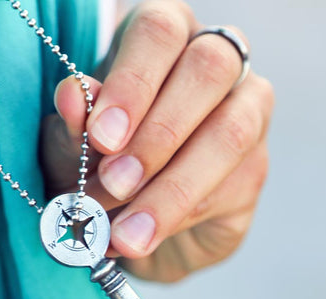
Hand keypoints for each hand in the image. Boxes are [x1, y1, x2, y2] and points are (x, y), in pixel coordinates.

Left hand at [41, 0, 274, 281]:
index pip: (159, 33)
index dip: (131, 82)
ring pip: (230, 133)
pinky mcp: (253, 172)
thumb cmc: (99, 172)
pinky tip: (143, 238)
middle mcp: (216, 68)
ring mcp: (246, 117)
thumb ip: (74, 127)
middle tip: (114, 182)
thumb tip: (72, 94)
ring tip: (124, 232)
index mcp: (163, 44)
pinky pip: (227, 189)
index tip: (101, 137)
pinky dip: (178, 217)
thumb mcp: (73, 153)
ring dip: (170, 187)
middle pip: (209, 68)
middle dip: (158, 132)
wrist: (132, 229)